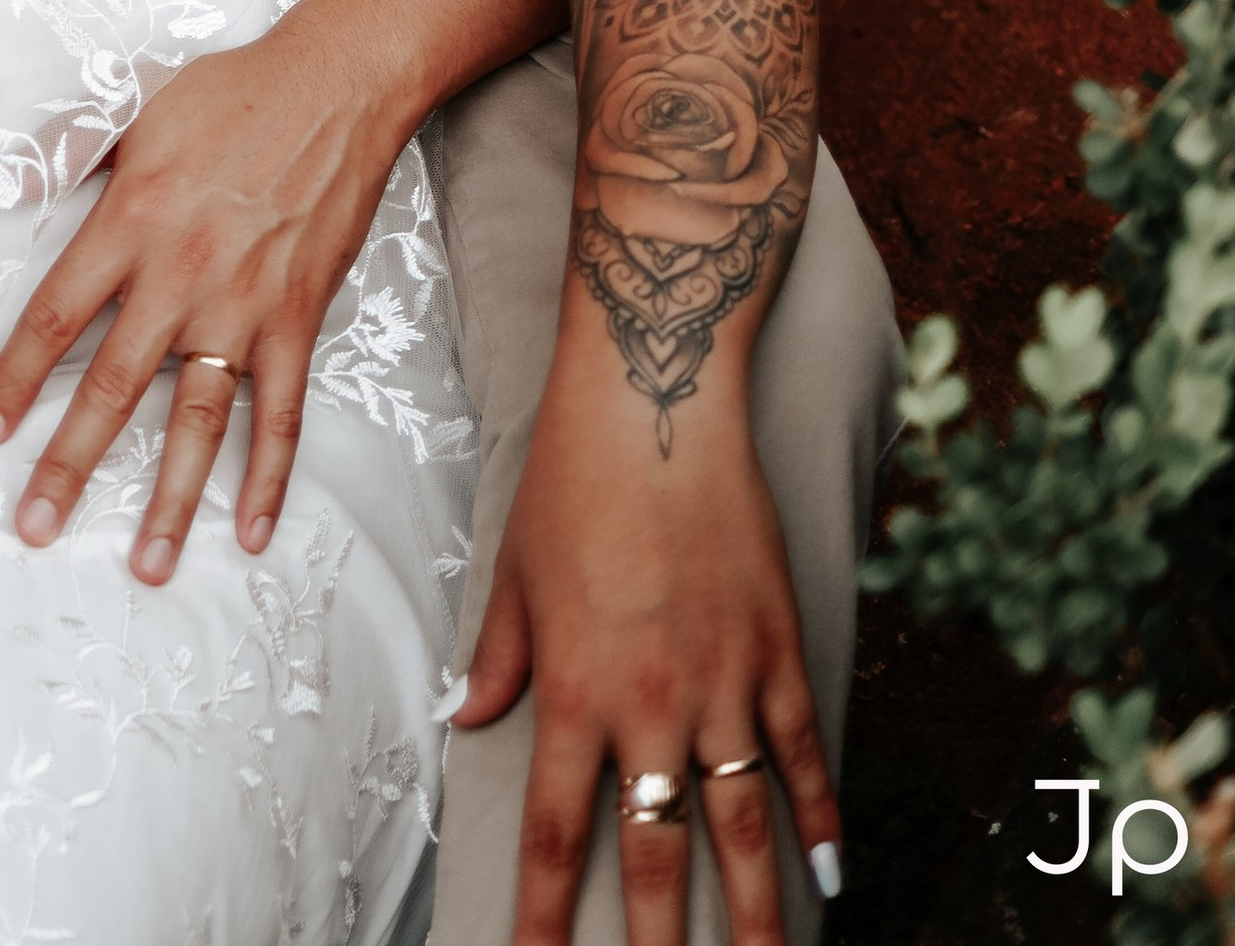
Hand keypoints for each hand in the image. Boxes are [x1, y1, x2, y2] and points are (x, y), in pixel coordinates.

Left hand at [0, 3, 408, 583]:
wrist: (333, 87)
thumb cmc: (229, 93)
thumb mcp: (135, 111)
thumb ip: (72, 157)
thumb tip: (8, 191)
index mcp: (129, 222)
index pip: (57, 315)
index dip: (16, 377)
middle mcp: (179, 276)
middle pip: (113, 385)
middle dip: (71, 463)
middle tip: (36, 528)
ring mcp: (243, 306)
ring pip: (197, 420)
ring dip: (173, 499)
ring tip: (148, 567)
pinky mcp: (296, 321)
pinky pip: (281, 414)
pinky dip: (271, 476)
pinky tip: (256, 531)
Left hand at [454, 335, 841, 945]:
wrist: (653, 399)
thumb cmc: (571, 478)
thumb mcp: (514, 569)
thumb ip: (497, 655)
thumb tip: (463, 716)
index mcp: (575, 691)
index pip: (559, 835)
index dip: (548, 919)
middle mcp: (651, 703)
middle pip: (657, 855)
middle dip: (657, 945)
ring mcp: (723, 680)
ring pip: (741, 827)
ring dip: (754, 915)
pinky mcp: (776, 647)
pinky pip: (801, 755)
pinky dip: (818, 821)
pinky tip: (827, 879)